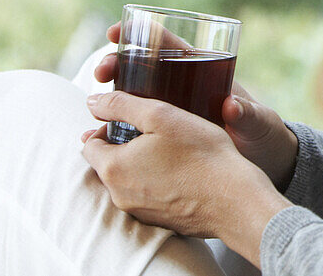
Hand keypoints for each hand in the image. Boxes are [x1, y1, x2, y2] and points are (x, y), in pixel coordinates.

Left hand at [82, 91, 289, 264]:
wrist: (233, 200)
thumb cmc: (200, 153)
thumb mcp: (162, 115)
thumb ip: (122, 104)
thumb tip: (92, 100)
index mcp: (113, 167)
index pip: (89, 144)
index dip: (106, 127)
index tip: (131, 120)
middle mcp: (118, 195)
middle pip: (107, 164)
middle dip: (122, 146)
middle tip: (152, 132)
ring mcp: (138, 211)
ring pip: (127, 182)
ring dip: (139, 165)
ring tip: (169, 150)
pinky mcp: (158, 221)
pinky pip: (147, 197)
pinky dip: (155, 183)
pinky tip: (180, 172)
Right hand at [94, 23, 297, 189]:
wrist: (265, 166)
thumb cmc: (264, 136)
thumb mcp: (259, 123)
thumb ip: (248, 115)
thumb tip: (232, 106)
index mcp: (207, 75)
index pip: (172, 47)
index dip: (144, 35)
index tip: (117, 31)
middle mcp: (186, 90)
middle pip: (145, 69)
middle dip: (118, 65)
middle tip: (100, 72)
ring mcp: (174, 115)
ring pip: (135, 98)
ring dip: (111, 97)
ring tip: (92, 106)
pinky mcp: (168, 139)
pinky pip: (138, 129)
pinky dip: (116, 129)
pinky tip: (98, 137)